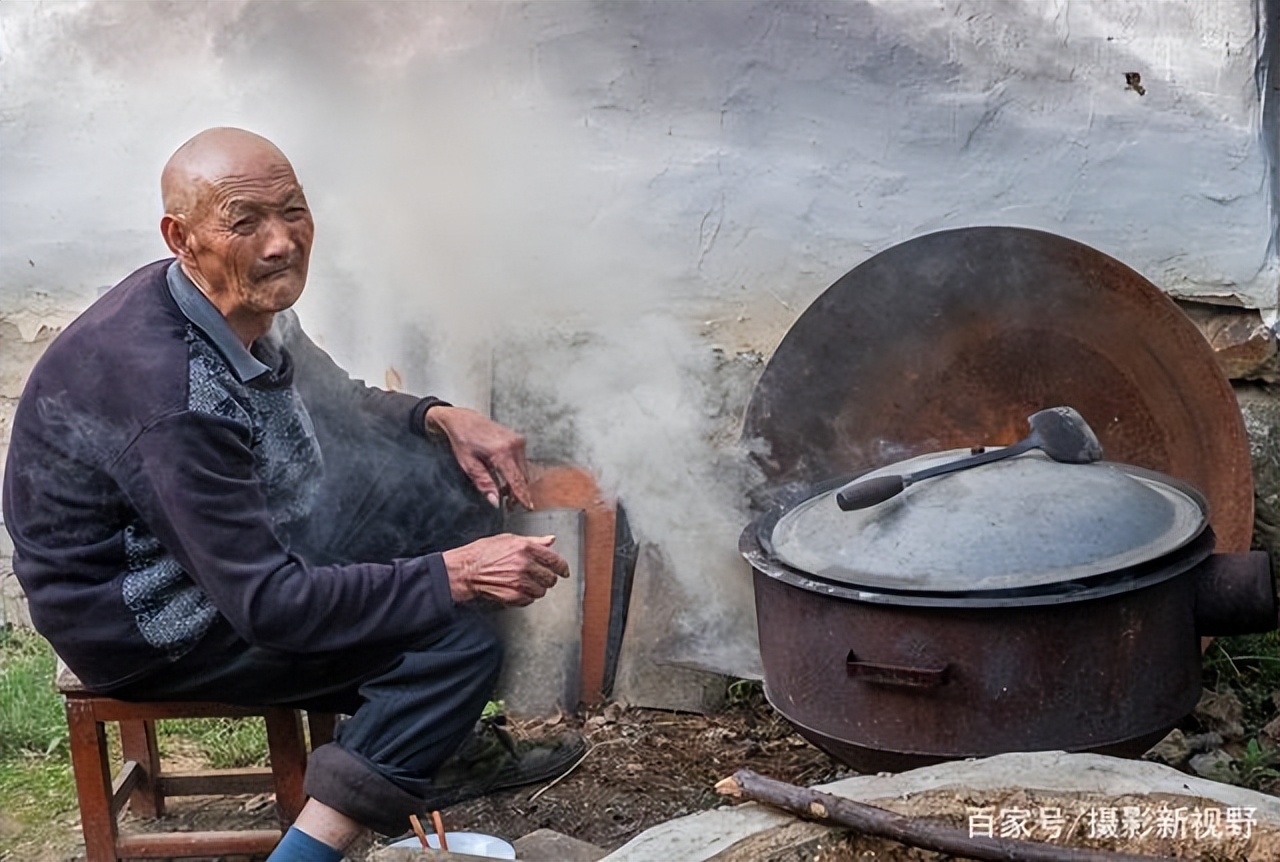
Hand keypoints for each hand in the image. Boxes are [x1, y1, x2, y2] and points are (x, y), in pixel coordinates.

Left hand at [426, 406, 532, 507]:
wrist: (462, 419)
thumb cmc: (462, 439)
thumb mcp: (468, 464)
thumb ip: (484, 483)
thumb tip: (495, 501)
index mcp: (502, 451)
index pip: (516, 480)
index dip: (522, 496)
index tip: (528, 507)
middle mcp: (514, 444)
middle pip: (523, 477)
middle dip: (518, 492)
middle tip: (509, 505)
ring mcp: (518, 440)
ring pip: (524, 470)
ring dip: (516, 482)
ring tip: (504, 491)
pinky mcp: (518, 439)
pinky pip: (521, 461)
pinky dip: (515, 472)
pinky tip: (505, 477)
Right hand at [441, 533, 569, 605]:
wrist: (465, 570)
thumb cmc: (483, 552)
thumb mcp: (509, 539)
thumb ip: (534, 541)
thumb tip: (551, 540)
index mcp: (526, 548)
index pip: (555, 561)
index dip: (562, 567)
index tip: (564, 571)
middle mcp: (525, 565)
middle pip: (550, 578)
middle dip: (547, 578)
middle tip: (540, 577)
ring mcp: (519, 582)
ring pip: (541, 591)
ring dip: (536, 588)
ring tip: (525, 582)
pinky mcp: (513, 596)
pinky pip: (529, 600)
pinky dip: (526, 597)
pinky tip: (516, 589)